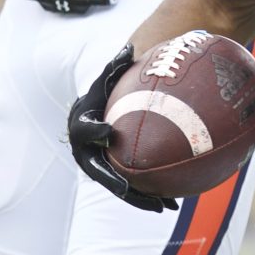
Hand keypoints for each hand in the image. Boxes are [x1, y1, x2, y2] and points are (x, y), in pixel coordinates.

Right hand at [66, 45, 175, 212]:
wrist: (96, 113)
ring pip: (117, 187)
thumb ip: (117, 66)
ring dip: (137, 199)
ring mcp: (99, 167)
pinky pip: (131, 189)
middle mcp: (86, 152)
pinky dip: (149, 197)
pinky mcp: (113, 176)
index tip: (108, 132)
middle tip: (127, 186)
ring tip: (162, 207)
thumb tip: (130, 47)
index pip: (84, 131)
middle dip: (113, 181)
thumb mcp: (108, 78)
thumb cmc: (105, 92)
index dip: (93, 132)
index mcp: (82, 127)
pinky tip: (173, 205)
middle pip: (98, 171)